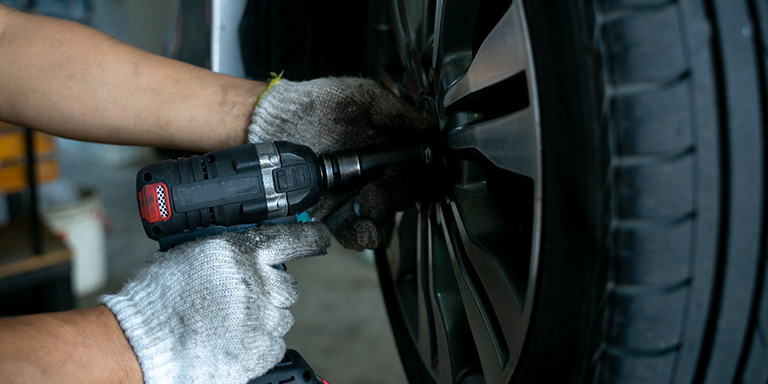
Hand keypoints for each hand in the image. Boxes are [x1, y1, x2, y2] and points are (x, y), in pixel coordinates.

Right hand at [101, 223, 330, 383]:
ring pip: (281, 317)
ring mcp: (262, 319)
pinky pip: (274, 345)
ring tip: (229, 323)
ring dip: (264, 317)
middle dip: (270, 290)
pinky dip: (259, 344)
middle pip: (287, 286)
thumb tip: (243, 251)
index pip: (295, 239)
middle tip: (242, 297)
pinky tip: (233, 341)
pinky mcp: (260, 350)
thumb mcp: (191, 253)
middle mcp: (260, 283)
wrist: (142, 342)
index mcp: (243, 252)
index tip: (319, 238)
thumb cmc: (156, 298)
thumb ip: (226, 251)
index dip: (311, 237)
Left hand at [248, 76, 434, 249]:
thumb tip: (433, 131)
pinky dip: (362, 234)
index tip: (422, 173)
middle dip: (400, 192)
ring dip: (382, 213)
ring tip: (370, 196)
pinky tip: (361, 223)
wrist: (277, 121)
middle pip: (404, 199)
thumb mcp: (368, 99)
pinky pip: (355, 233)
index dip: (424, 177)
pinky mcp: (333, 214)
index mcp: (388, 152)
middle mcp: (375, 177)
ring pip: (383, 220)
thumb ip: (401, 116)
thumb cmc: (320, 104)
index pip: (418, 173)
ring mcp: (355, 197)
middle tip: (387, 179)